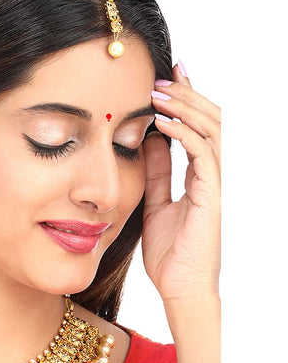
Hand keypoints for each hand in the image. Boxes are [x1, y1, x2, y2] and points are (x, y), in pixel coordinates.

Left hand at [141, 61, 220, 303]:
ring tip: (159, 92)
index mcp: (198, 176)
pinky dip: (183, 136)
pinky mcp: (211, 197)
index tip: (166, 78)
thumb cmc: (171, 251)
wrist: (180, 287)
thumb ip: (156, 173)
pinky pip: (202, 157)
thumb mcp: (156, 202)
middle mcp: (211, 175)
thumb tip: (147, 140)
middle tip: (163, 75)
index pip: (197, 128)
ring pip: (210, 132)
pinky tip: (162, 124)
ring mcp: (214, 185)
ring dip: (185, 108)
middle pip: (210, 121)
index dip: (185, 102)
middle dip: (188, 94)